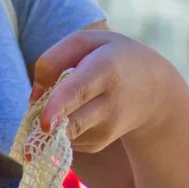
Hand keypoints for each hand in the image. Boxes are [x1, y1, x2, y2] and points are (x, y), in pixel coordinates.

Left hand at [31, 30, 176, 153]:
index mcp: (106, 69)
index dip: (58, 107)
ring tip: (65, 102)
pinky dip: (61, 128)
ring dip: (51, 122)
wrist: (154, 91)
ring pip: (63, 132)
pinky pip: (66, 138)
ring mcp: (106, 129)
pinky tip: (77, 112)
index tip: (45, 124)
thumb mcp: (87, 43)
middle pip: (71, 123)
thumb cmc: (112, 58)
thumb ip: (52, 60)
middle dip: (47, 129)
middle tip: (36, 130)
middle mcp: (110, 104)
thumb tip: (34, 97)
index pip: (79, 90)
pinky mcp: (98, 144)